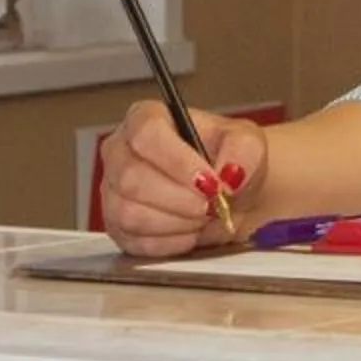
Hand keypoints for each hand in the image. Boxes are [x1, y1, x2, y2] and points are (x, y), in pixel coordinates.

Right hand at [98, 100, 268, 257]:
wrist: (229, 194)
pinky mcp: (117, 226)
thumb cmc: (227, 160)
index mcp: (145, 118)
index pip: (147, 135)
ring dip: (177, 222)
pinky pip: (135, 241)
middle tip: (212, 205)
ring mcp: (113, 191)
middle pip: (132, 179)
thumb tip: (228, 174)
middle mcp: (121, 152)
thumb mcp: (247, 142)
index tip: (209, 182)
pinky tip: (190, 231)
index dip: (178, 162)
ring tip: (203, 216)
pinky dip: (171, 242)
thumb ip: (242, 150)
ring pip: (130, 214)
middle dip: (181, 200)